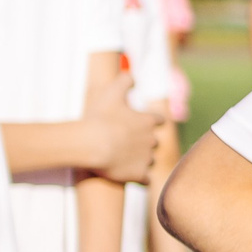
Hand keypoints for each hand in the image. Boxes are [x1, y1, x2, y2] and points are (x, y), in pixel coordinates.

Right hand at [82, 69, 157, 183]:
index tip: (148, 122)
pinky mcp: (138, 174)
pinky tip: (134, 176)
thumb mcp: (111, 92)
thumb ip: (124, 81)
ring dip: (142, 158)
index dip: (152, 120)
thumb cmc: (100, 117)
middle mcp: (151, 140)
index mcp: (146, 122)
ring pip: (149, 159)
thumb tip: (133, 73)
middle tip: (129, 141)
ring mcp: (146, 158)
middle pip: (154, 141)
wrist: (93, 145)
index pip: (158, 120)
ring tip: (126, 158)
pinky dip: (140, 177)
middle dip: (145, 141)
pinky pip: (145, 178)